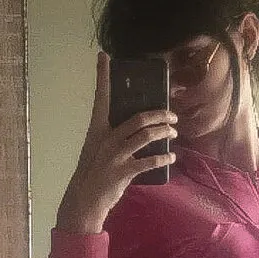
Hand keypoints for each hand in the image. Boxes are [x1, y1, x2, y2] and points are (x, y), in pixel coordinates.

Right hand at [57, 52, 177, 230]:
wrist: (84, 200)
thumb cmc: (93, 173)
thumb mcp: (98, 150)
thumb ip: (113, 136)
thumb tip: (135, 127)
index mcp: (97, 130)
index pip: (101, 98)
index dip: (103, 77)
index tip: (104, 57)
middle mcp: (106, 139)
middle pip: (137, 118)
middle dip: (159, 114)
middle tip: (172, 115)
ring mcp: (114, 156)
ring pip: (146, 136)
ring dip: (164, 132)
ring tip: (174, 133)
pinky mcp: (123, 172)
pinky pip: (149, 162)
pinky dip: (163, 158)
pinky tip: (171, 157)